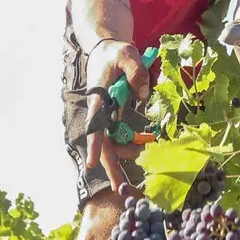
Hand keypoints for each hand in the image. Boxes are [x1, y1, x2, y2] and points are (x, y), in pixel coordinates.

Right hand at [84, 39, 149, 190]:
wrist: (107, 51)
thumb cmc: (115, 53)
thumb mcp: (127, 53)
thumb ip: (136, 72)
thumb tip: (143, 95)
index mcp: (98, 97)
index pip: (96, 123)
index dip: (95, 144)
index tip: (93, 163)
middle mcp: (101, 110)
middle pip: (103, 143)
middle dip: (110, 166)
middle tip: (119, 189)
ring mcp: (108, 115)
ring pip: (114, 143)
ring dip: (126, 156)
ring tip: (142, 166)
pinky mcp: (115, 116)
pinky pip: (122, 136)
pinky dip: (132, 145)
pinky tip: (146, 148)